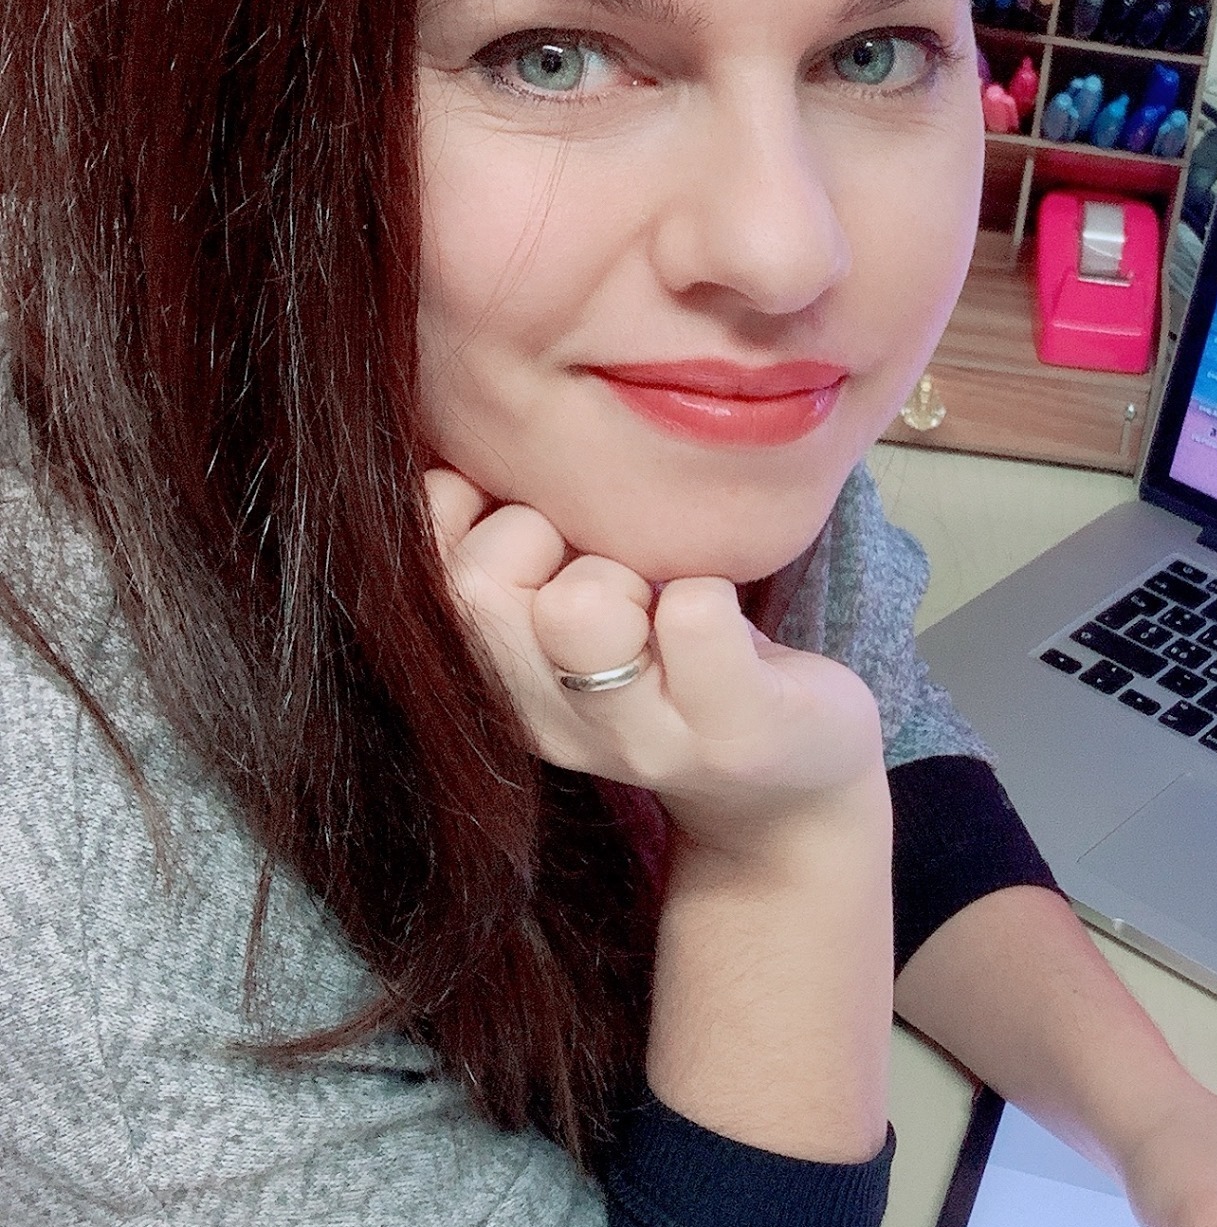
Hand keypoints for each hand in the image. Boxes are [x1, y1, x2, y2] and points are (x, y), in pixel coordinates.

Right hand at [426, 469, 883, 846]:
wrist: (785, 788)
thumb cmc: (675, 656)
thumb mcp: (576, 600)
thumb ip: (512, 538)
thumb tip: (464, 438)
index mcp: (496, 679)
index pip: (421, 566)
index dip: (473, 508)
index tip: (543, 519)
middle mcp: (548, 721)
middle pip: (476, 585)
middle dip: (544, 531)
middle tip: (611, 560)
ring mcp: (640, 736)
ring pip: (577, 608)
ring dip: (626, 570)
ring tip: (662, 595)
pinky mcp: (732, 729)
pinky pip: (695, 616)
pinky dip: (713, 589)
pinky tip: (725, 612)